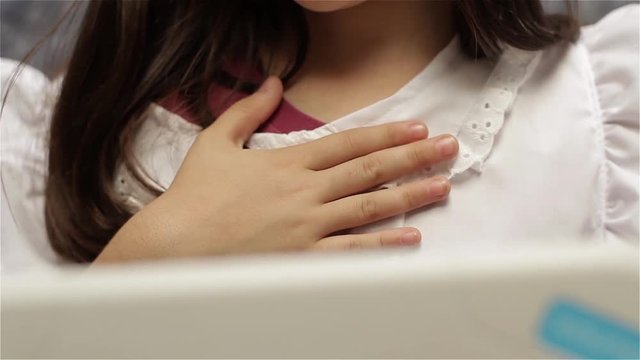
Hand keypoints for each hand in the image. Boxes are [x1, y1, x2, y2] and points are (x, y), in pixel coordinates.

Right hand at [96, 77, 457, 261]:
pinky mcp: (303, 257)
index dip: (388, 134)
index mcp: (288, 162)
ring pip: (370, 207)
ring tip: (443, 186)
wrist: (175, 245)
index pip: (349, 143)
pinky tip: (411, 237)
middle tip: (449, 150)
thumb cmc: (194, 195)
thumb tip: (271, 81)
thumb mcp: (216, 141)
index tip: (418, 129)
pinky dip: (383, 243)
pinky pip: (352, 250)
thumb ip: (247, 109)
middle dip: (414, 158)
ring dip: (411, 195)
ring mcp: (308, 226)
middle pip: (371, 170)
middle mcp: (305, 192)